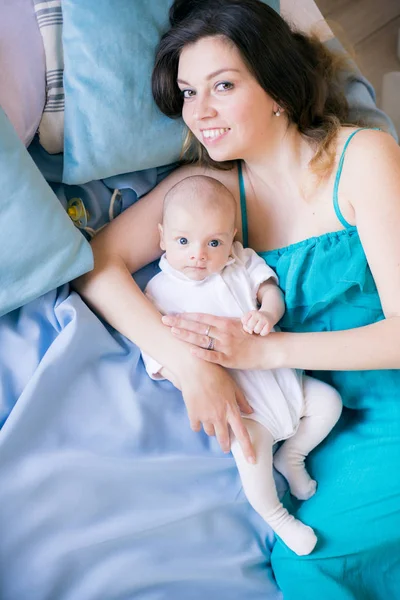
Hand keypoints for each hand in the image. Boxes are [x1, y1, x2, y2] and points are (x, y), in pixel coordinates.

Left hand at [162, 313, 281, 369]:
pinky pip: (213, 356)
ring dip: (186, 336)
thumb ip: (222, 324)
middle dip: (180, 323)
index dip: (186, 316)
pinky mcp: (229, 359)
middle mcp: (223, 332)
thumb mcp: (238, 326)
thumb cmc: (253, 337)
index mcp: (225, 323)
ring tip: (173, 332)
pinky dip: (202, 354)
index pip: (201, 317)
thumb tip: (206, 323)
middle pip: (198, 327)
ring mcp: (226, 346)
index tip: (173, 314)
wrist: (269, 349)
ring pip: (202, 340)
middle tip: (164, 320)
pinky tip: (190, 351)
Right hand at [175, 358, 255, 463]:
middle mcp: (219, 417)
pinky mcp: (193, 415)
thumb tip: (250, 412)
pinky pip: (196, 427)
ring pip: (209, 432)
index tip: (252, 461)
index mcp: (231, 410)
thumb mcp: (233, 387)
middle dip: (225, 445)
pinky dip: (198, 424)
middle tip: (226, 446)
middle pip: (223, 439)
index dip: (247, 449)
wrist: (196, 369)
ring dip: (212, 430)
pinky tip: (199, 416)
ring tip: (211, 420)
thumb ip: (242, 401)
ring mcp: (205, 417)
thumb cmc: (217, 375)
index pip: (242, 434)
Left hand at [241, 309, 273, 335]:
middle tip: (254, 326)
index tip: (249, 322)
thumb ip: (245, 325)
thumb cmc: (256, 319)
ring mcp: (264, 319)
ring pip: (256, 330)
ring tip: (259, 327)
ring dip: (257, 331)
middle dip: (251, 328)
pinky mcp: (269, 324)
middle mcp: (258, 314)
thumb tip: (250, 332)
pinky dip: (263, 333)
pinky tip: (264, 329)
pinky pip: (263, 333)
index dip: (245, 324)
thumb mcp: (249, 319)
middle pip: (249, 326)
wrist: (269, 315)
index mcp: (251, 312)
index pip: (243, 320)